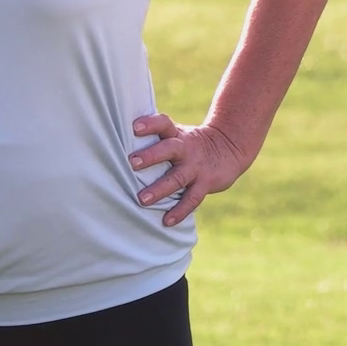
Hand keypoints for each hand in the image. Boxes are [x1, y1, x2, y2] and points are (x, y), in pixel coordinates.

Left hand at [128, 114, 254, 226]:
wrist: (229, 148)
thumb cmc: (190, 144)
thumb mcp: (177, 134)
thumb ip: (156, 139)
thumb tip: (117, 142)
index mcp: (177, 134)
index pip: (164, 124)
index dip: (150, 124)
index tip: (135, 127)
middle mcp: (186, 149)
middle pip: (169, 149)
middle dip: (151, 155)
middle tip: (132, 162)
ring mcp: (196, 167)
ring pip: (178, 178)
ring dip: (160, 189)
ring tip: (142, 199)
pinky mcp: (206, 183)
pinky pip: (192, 198)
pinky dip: (180, 211)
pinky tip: (167, 221)